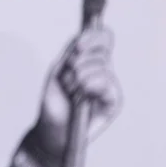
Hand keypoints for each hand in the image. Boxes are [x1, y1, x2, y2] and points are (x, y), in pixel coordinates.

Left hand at [34, 26, 121, 154]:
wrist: (52, 130)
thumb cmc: (54, 102)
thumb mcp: (57, 71)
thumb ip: (71, 52)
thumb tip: (82, 39)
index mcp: (91, 60)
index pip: (103, 37)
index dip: (93, 36)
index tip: (77, 46)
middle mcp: (104, 70)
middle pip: (102, 49)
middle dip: (78, 61)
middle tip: (68, 76)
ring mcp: (110, 85)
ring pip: (101, 66)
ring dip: (78, 78)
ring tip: (71, 93)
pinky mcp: (114, 101)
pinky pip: (107, 83)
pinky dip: (90, 86)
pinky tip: (82, 97)